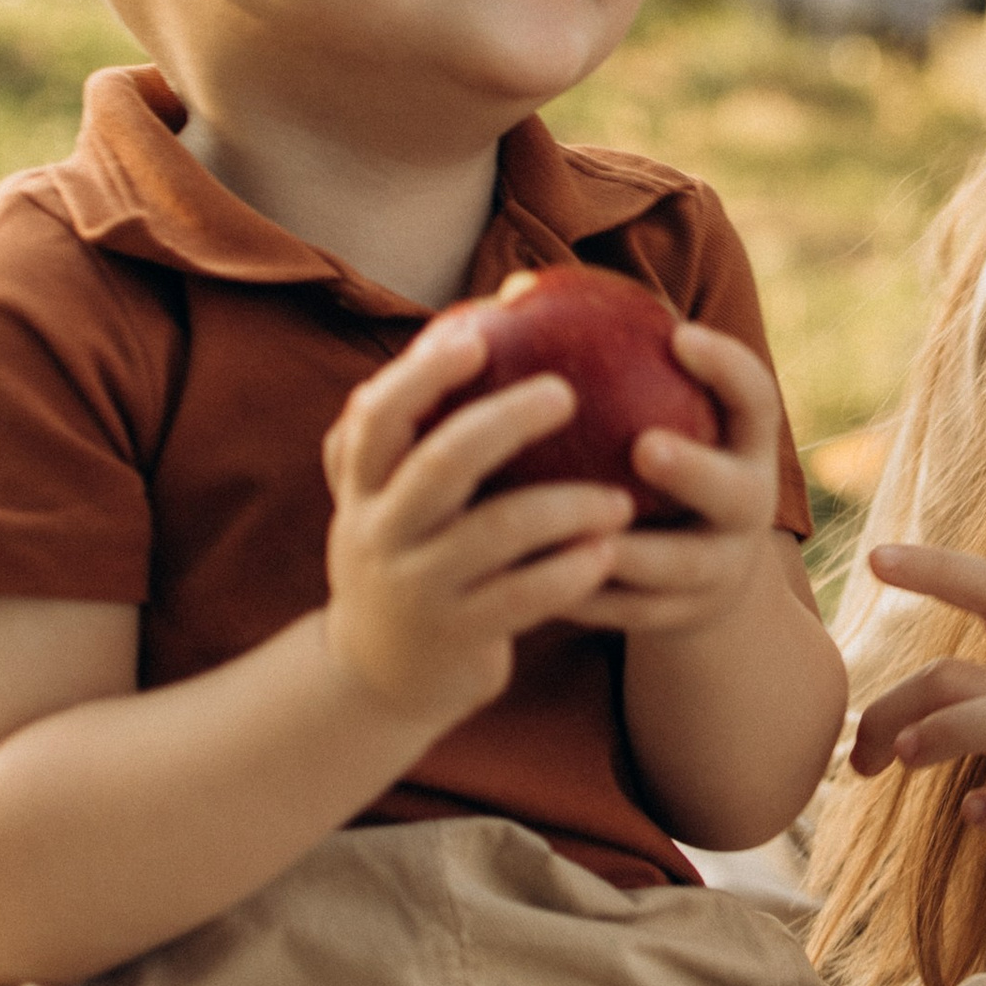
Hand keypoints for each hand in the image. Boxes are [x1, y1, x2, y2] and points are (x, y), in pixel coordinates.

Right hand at [321, 314, 633, 734]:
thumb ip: (422, 424)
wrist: (381, 677)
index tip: (477, 336)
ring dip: (564, 506)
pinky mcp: (456, 637)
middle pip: (439, 465)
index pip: (376, 418)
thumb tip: (494, 308)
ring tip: (621, 497)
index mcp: (363, 487)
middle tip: (566, 392)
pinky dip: (568, 572)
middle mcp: (378, 533)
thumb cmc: (410, 552)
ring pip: (494, 534)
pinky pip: (522, 598)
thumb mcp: (390, 495)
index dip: (421, 376)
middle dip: (503, 422)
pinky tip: (608, 552)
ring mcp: (416, 588)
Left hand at [560, 322, 787, 642]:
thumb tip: (514, 290)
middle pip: (737, 493)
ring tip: (579, 533)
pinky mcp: (680, 620)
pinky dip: (587, 597)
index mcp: (744, 446)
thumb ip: (604, 359)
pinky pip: (632, 614)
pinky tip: (530, 577)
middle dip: (697, 470)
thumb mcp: (653, 415)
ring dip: (635, 553)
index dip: (727, 368)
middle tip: (645, 446)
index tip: (680, 334)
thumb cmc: (652, 462)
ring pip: (683, 567)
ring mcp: (719, 570)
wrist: (695, 581)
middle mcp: (746, 508)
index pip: (755, 398)